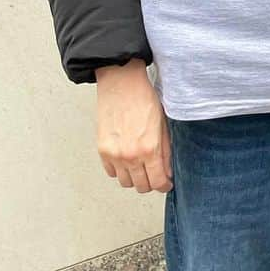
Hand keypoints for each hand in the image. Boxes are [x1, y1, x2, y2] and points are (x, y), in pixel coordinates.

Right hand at [95, 60, 172, 193]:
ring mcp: (114, 155)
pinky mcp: (102, 150)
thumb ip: (165, 151)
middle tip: (154, 175)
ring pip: (125, 182)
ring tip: (140, 166)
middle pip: (141, 186)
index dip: (164, 186)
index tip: (165, 184)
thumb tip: (167, 171)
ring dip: (134, 178)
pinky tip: (127, 160)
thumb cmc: (143, 98)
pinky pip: (111, 172)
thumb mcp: (163, 124)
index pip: (157, 182)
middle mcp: (130, 156)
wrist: (121, 84)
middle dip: (150, 183)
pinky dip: (120, 170)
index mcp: (149, 148)